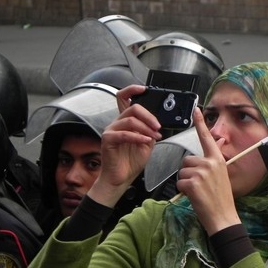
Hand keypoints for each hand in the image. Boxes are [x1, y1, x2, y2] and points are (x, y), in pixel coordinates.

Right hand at [88, 85, 161, 206]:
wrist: (121, 178)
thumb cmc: (130, 162)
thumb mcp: (147, 143)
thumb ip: (151, 131)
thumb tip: (159, 123)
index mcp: (126, 122)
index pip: (125, 98)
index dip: (133, 90)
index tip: (144, 89)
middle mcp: (117, 123)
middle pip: (132, 108)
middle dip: (149, 116)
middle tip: (157, 126)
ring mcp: (111, 130)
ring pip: (129, 119)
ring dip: (146, 127)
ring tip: (154, 136)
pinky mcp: (108, 140)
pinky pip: (124, 133)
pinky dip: (138, 136)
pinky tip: (145, 141)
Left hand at [176, 108, 240, 234]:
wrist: (223, 217)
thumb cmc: (221, 199)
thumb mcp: (221, 176)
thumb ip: (212, 163)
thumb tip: (210, 149)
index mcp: (217, 160)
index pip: (207, 138)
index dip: (200, 123)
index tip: (196, 110)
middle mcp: (209, 163)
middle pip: (187, 160)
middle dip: (188, 172)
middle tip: (200, 186)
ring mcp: (201, 173)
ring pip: (182, 172)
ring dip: (186, 182)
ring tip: (199, 192)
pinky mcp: (192, 183)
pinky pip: (179, 182)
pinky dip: (183, 191)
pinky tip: (195, 196)